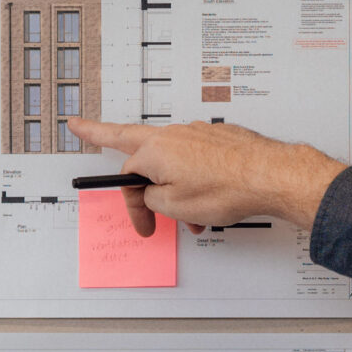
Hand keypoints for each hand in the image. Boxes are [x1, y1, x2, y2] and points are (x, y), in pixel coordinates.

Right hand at [67, 118, 343, 236]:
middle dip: (101, 135)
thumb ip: (153, 199)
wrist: (270, 176)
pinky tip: (211, 198)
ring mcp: (196, 132)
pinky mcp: (218, 137)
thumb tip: (151, 194)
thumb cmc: (228, 188)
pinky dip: (197, 178)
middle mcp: (172, 135)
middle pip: (131, 141)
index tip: (142, 224)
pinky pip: (196, 158)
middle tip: (81, 127)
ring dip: (175, 187)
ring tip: (195, 214)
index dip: (132, 206)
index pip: (127, 178)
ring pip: (173, 160)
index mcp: (154, 150)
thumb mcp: (175, 206)